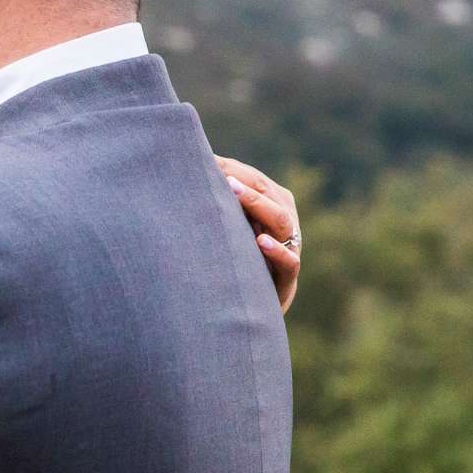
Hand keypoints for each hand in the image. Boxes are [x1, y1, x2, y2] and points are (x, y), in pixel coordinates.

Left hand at [215, 155, 301, 311]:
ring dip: (258, 205)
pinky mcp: (285, 282)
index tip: (204, 160)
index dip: (232, 170)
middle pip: (270, 195)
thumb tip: (182, 166)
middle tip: (215, 171)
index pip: (256, 181)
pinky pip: (290, 264)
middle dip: (243, 182)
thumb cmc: (227, 261)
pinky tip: (260, 242)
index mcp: (272, 207)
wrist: (241, 312)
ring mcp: (288, 252)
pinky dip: (277, 252)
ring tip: (232, 190)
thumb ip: (213, 202)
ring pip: (281, 221)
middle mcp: (284, 226)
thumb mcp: (222, 229)